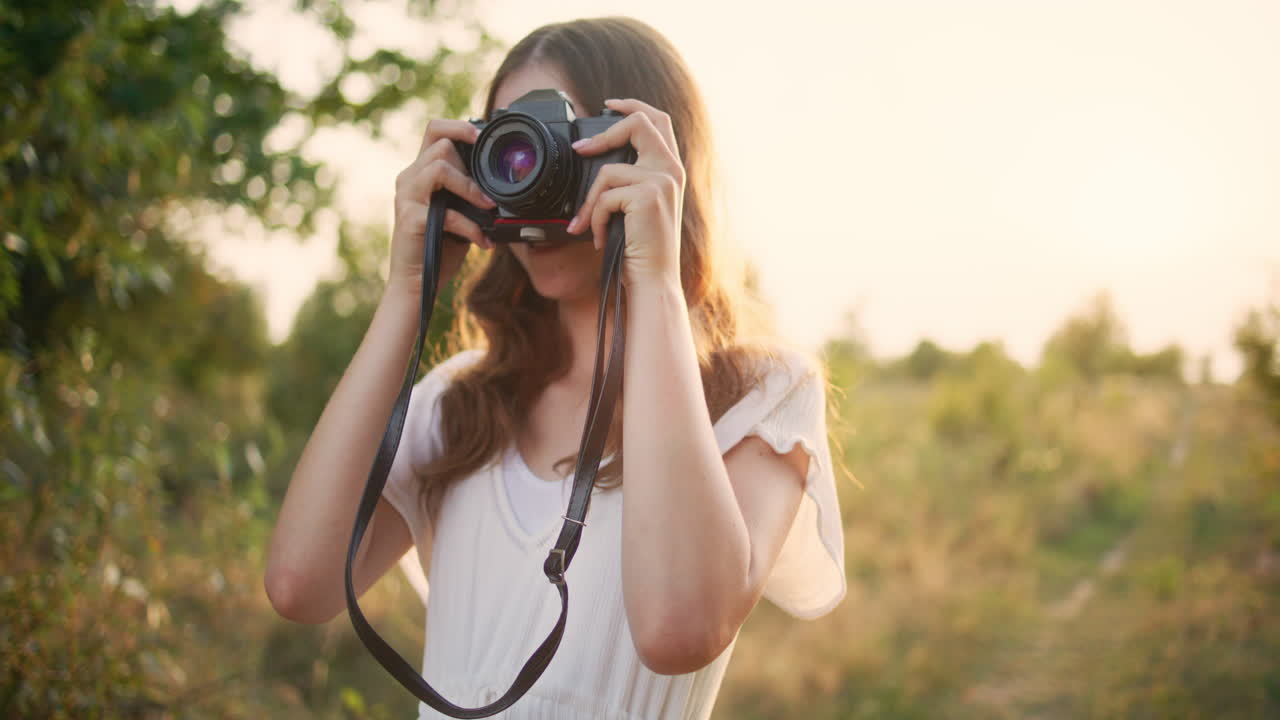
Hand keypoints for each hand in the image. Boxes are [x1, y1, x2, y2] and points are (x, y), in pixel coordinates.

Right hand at [388, 119, 496, 299]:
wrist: (416, 283)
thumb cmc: (439, 247)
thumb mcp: (457, 211)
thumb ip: (468, 192)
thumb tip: (499, 182)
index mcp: (420, 172)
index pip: (435, 130)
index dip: (459, 126)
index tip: (483, 137)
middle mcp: (409, 179)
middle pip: (440, 144)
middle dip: (470, 165)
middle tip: (486, 193)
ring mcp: (407, 197)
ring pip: (439, 167)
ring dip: (470, 188)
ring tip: (488, 208)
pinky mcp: (411, 219)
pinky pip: (447, 211)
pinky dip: (471, 226)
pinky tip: (483, 240)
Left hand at [565, 98, 685, 288]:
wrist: (653, 280)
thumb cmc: (642, 250)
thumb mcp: (637, 208)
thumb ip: (628, 181)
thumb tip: (592, 160)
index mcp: (671, 170)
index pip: (658, 120)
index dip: (633, 106)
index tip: (609, 105)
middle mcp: (671, 171)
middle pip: (639, 124)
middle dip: (605, 132)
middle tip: (580, 149)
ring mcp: (661, 181)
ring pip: (608, 171)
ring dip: (590, 202)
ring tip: (586, 225)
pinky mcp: (647, 196)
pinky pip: (604, 196)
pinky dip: (594, 219)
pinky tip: (599, 238)